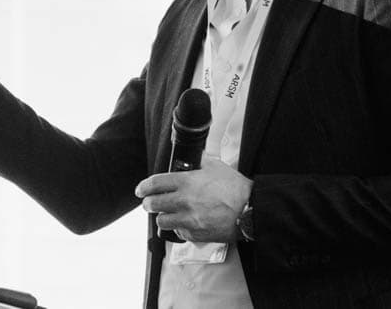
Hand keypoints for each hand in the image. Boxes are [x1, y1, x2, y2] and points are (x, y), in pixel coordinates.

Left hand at [135, 155, 252, 242]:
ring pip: (162, 221)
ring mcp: (189, 220)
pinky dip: (178, 227)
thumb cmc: (235, 188)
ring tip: (167, 213)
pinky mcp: (195, 234)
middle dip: (148, 203)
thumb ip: (199, 161)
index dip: (143, 187)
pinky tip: (184, 222)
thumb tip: (192, 155)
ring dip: (162, 216)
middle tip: (150, 202)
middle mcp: (184, 202)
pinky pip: (178, 232)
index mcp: (186, 183)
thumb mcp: (216, 166)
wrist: (250, 210)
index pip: (155, 184)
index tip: (140, 190)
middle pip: (153, 204)